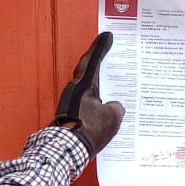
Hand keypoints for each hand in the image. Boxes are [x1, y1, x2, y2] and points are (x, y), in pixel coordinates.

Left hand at [52, 33, 124, 157]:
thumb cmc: (89, 130)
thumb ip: (117, 108)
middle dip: (100, 64)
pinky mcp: (70, 115)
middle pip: (88, 72)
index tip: (107, 35)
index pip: (93, 60)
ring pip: (88, 89)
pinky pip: (87, 103)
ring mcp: (70, 103)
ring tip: (114, 85)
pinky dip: (97, 103)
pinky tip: (106, 109)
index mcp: (84, 85)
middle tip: (111, 55)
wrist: (67, 150)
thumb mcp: (112, 117)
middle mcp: (74, 91)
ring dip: (100, 86)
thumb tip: (115, 107)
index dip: (101, 47)